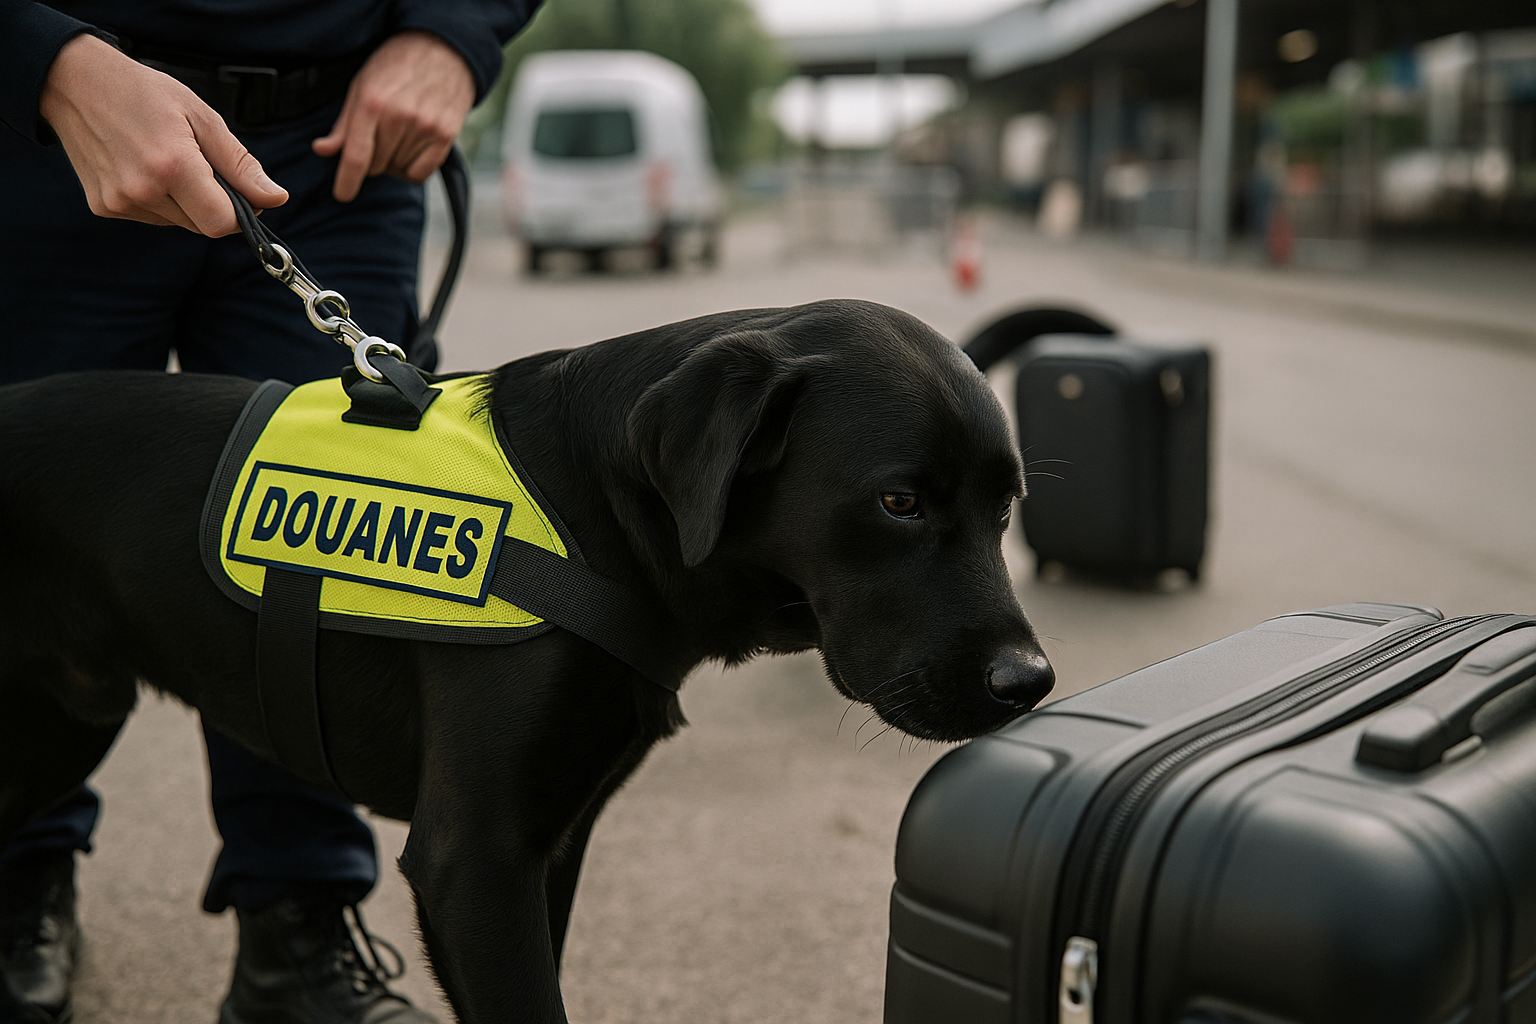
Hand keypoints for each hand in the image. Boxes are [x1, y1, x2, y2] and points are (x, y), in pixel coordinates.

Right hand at [39, 34, 287, 235]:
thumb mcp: (202, 117)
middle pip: (202, 225)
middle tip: (199, 164)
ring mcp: (119, 202)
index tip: (242, 195)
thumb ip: (241, 164)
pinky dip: (159, 201)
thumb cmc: (144, 93)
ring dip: (185, 202)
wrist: (74, 83)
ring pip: (178, 223)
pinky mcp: (104, 207)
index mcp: (172, 166)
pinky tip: (144, 167)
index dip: (240, 214)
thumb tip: (277, 199)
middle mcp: (142, 191)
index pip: (221, 223)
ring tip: (166, 159)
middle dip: (213, 204)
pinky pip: (151, 217)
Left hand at [312, 31, 473, 201]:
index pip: (357, 156)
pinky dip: (412, 168)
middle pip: (376, 166)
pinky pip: (421, 173)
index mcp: (372, 104)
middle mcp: (399, 117)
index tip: (343, 195)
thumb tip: (323, 151)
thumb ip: (344, 124)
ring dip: (393, 162)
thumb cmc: (395, 66)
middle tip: (378, 138)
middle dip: (372, 160)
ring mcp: (425, 128)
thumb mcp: (362, 86)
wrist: (442, 50)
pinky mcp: (445, 136)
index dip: (347, 181)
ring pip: (398, 170)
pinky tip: (412, 149)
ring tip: (399, 135)